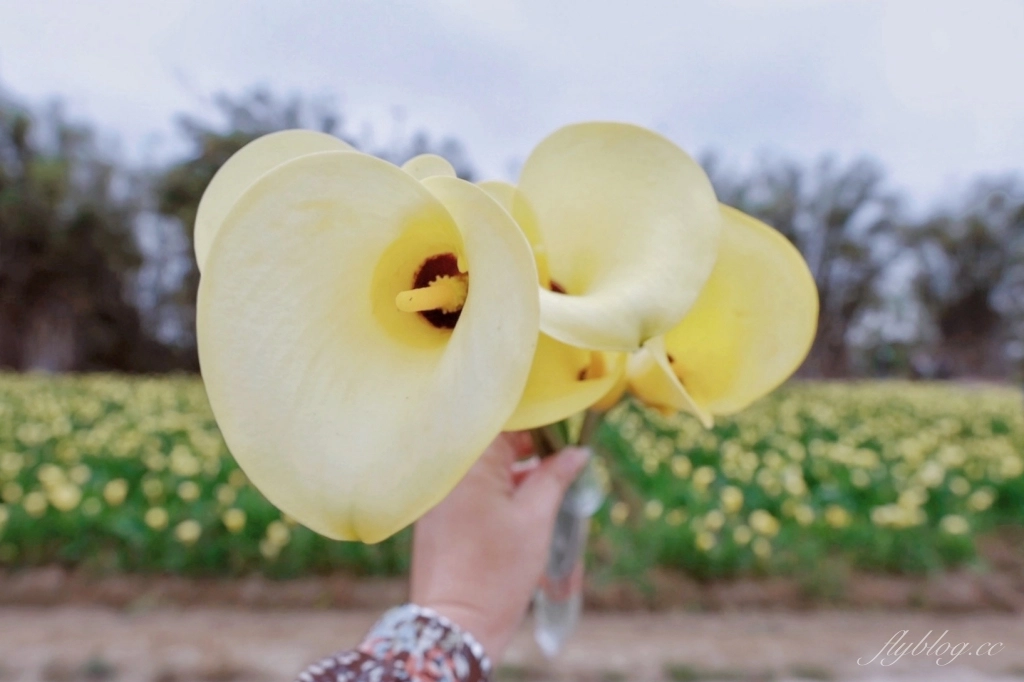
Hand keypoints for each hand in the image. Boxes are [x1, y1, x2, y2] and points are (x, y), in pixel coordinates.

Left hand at [410, 432, 589, 661]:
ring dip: (516, 475)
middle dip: (531, 452)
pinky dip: (498, 493)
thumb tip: (577, 452)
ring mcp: (439, 494)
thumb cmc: (498, 572)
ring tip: (549, 492)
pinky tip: (523, 510)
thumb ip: (556, 476)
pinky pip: (472, 489)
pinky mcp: (436, 515)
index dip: (540, 425)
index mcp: (470, 463)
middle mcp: (448, 471)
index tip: (567, 434)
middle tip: (564, 464)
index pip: (507, 422)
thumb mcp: (537, 519)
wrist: (455, 626)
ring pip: (486, 468)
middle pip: (495, 444)